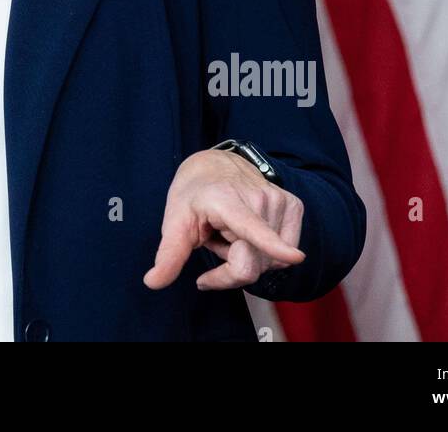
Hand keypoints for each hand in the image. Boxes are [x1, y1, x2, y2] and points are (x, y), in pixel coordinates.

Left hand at [144, 148, 304, 290]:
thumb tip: (152, 283)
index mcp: (225, 200)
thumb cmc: (195, 194)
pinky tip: (249, 232)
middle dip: (229, 266)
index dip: (272, 245)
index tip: (294, 257)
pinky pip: (283, 254)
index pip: (251, 228)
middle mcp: (257, 197)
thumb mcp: (175, 221)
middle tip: (214, 240)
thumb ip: (169, 255)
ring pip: (269, 262)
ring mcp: (279, 200)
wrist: (216, 164)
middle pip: (252, 264)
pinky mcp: (294, 205)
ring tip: (231, 232)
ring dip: (247, 257)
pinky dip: (266, 251)